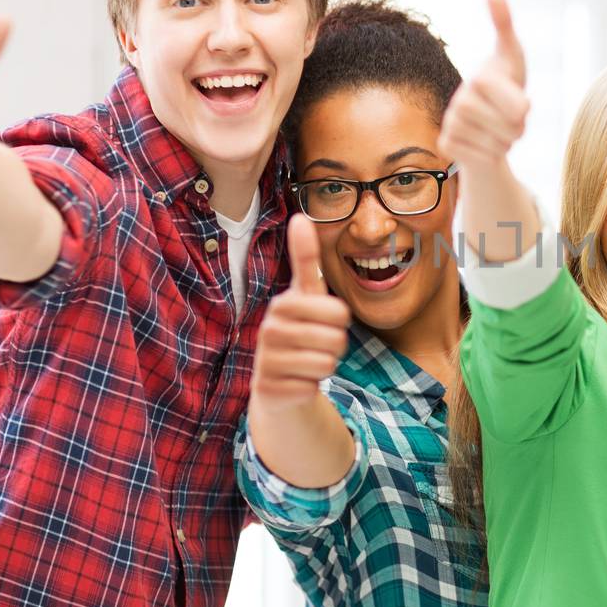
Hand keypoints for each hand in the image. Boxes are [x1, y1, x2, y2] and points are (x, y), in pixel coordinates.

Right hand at [252, 214, 351, 409]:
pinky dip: (311, 386)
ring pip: (326, 364)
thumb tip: (300, 216)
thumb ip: (305, 259)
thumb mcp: (305, 295)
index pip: (339, 312)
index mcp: (282, 304)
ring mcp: (266, 360)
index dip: (340, 322)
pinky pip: (313, 386)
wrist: (278, 383)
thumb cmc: (299, 332)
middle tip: (316, 345)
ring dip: (325, 366)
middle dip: (336, 345)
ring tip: (306, 362)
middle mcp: (269, 330)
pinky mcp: (269, 389)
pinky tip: (297, 381)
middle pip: (336, 339)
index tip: (323, 321)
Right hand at [437, 0, 529, 171]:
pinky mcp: (445, 144)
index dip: (526, 110)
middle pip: (511, 128)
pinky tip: (485, 143)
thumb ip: (504, 24)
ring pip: (498, 145)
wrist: (485, 117)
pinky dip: (491, 155)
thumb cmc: (505, 82)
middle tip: (511, 119)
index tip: (522, 103)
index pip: (520, 107)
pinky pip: (482, 158)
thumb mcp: (513, 55)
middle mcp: (459, 100)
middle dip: (520, 128)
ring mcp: (449, 123)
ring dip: (507, 141)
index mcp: (479, 78)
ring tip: (499, 129)